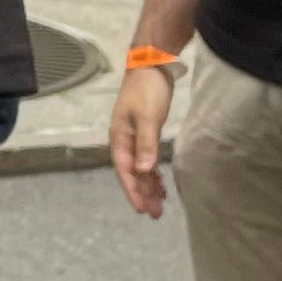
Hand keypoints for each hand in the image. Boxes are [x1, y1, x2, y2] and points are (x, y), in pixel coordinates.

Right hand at [109, 62, 174, 217]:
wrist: (150, 66)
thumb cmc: (147, 91)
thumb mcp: (147, 117)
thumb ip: (146, 144)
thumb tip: (143, 170)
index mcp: (120, 139)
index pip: (125, 172)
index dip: (133, 192)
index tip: (142, 210)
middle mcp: (124, 142)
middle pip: (132, 174)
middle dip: (143, 194)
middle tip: (155, 214)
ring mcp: (134, 138)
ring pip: (140, 169)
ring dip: (149, 186)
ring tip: (160, 206)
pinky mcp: (145, 134)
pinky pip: (147, 160)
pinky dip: (153, 173)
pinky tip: (161, 184)